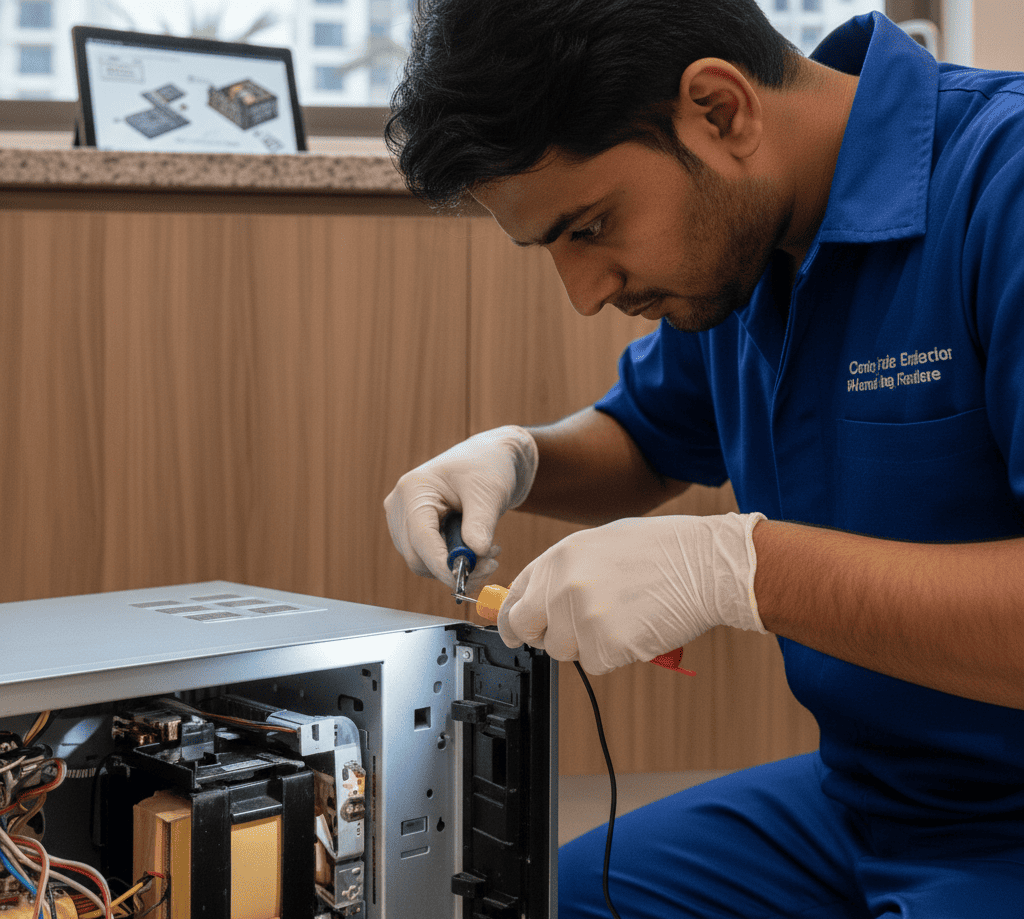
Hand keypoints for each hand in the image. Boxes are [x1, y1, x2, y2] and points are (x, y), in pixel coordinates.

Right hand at [384, 426, 538, 590]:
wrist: (488, 460)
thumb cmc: (487, 466)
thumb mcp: (489, 491)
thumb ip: (481, 523)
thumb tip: (476, 554)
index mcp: (413, 489)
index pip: (420, 536)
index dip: (440, 563)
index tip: (464, 579)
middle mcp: (400, 507)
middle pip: (417, 556)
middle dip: (452, 569)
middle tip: (490, 565)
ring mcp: (404, 521)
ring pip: (423, 563)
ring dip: (456, 568)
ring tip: (490, 553)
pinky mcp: (415, 533)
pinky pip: (429, 559)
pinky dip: (453, 563)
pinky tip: (479, 551)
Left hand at [497, 512, 765, 673]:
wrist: (706, 564)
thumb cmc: (662, 550)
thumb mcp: (600, 543)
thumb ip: (565, 570)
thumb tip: (541, 598)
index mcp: (559, 556)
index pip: (515, 598)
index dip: (514, 619)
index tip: (516, 631)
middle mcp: (563, 585)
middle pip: (527, 630)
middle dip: (544, 636)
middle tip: (572, 632)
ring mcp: (582, 616)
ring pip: (564, 650)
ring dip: (588, 643)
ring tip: (622, 616)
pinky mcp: (606, 644)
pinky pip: (596, 663)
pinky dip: (615, 654)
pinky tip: (636, 628)